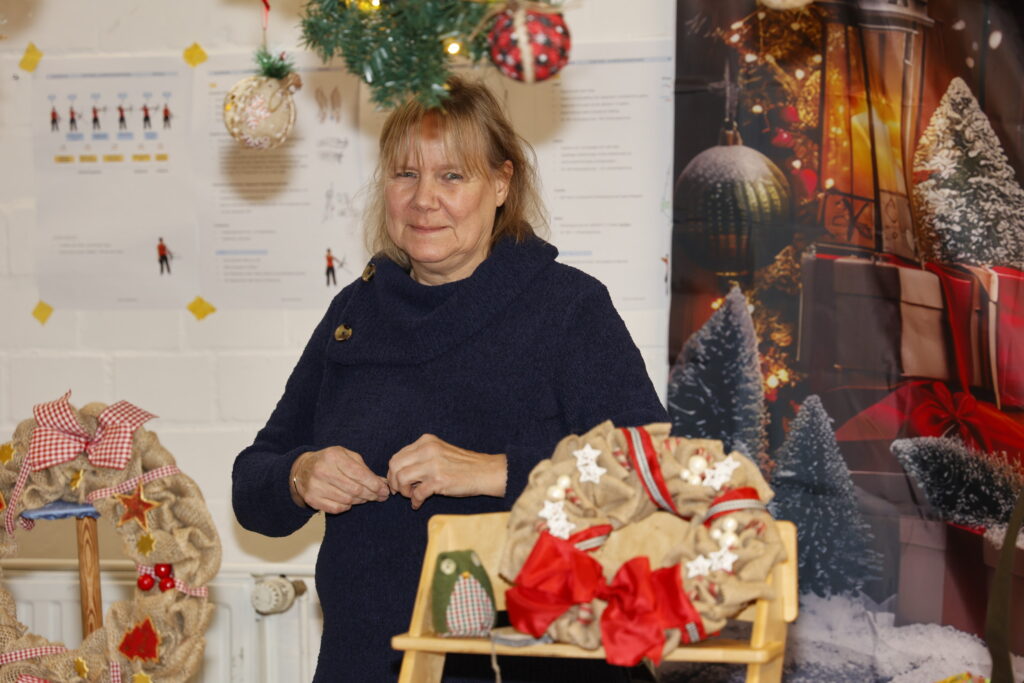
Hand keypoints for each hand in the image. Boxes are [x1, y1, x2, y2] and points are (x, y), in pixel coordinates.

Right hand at [290, 446, 388, 513]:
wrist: (302, 469)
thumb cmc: (330, 461)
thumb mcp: (346, 456)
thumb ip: (363, 468)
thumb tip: (382, 483)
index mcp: (334, 457)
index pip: (359, 474)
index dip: (375, 484)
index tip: (385, 490)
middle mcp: (323, 470)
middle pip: (355, 489)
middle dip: (371, 494)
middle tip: (380, 497)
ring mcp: (315, 486)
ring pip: (347, 500)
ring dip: (360, 501)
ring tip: (366, 498)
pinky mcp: (312, 499)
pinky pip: (336, 508)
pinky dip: (347, 507)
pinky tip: (350, 502)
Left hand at [386, 434, 506, 509]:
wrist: (484, 472)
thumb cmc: (462, 464)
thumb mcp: (439, 451)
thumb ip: (420, 457)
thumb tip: (399, 471)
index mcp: (426, 442)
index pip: (397, 456)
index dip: (393, 472)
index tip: (397, 482)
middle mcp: (427, 450)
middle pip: (395, 465)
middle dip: (394, 481)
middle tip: (400, 491)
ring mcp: (433, 465)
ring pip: (401, 478)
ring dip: (404, 491)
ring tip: (412, 496)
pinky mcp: (439, 481)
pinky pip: (417, 493)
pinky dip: (415, 501)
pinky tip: (419, 504)